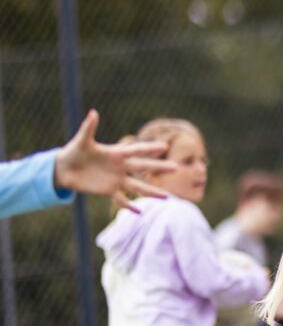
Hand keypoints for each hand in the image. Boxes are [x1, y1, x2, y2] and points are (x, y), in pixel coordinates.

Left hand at [54, 110, 177, 212]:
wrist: (64, 169)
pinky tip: (140, 212)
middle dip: (159, 168)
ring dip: (152, 192)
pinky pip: (121, 200)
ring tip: (167, 197)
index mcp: (116, 153)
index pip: (136, 150)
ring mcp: (116, 180)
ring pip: (137, 187)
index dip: (149, 148)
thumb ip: (88, 128)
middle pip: (143, 168)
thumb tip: (93, 113)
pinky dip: (129, 206)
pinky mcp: (108, 191)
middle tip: (176, 168)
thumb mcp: (81, 141)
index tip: (164, 146)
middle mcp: (120, 167)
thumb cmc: (74, 151)